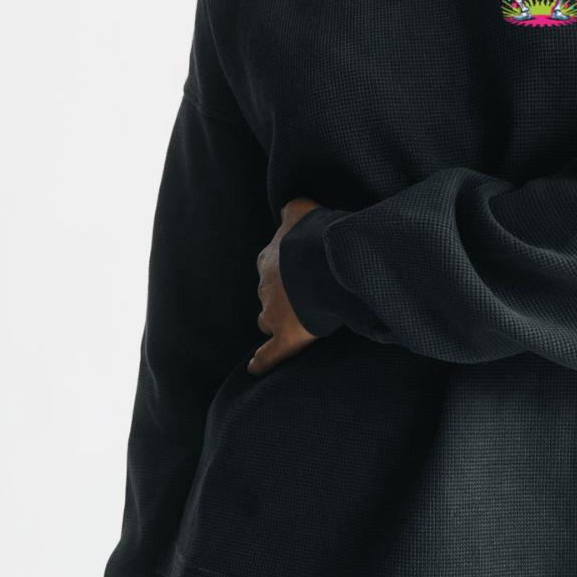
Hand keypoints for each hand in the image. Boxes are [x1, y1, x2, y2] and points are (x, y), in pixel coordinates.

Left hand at [248, 197, 321, 375]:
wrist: (322, 264)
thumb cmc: (315, 237)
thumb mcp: (304, 211)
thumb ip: (293, 209)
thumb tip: (289, 208)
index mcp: (270, 259)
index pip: (269, 266)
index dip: (283, 271)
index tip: (295, 273)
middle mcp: (266, 286)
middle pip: (267, 295)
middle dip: (280, 297)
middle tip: (300, 298)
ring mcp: (273, 313)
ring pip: (267, 320)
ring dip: (275, 322)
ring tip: (291, 326)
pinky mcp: (285, 337)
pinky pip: (269, 354)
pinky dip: (262, 362)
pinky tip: (254, 369)